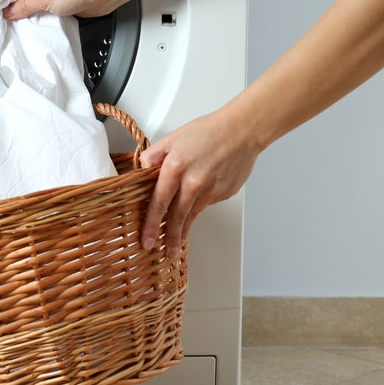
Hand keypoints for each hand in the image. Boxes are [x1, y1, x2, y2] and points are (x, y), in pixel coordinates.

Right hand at [0, 0, 118, 18]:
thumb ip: (24, 6)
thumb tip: (9, 12)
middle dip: (13, 6)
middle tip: (7, 18)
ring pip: (29, 1)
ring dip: (26, 12)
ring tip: (21, 22)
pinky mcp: (57, 0)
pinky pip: (41, 8)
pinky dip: (37, 15)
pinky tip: (35, 23)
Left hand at [138, 107, 260, 257]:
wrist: (242, 131)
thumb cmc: (209, 131)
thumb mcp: (173, 138)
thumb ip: (154, 155)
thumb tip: (141, 169)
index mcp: (175, 167)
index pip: (158, 202)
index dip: (150, 224)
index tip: (146, 240)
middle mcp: (193, 182)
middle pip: (176, 216)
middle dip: (168, 237)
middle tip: (163, 253)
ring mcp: (210, 190)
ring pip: (192, 215)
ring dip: (183, 231)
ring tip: (176, 243)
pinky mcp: (223, 194)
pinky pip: (206, 204)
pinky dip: (199, 206)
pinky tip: (197, 202)